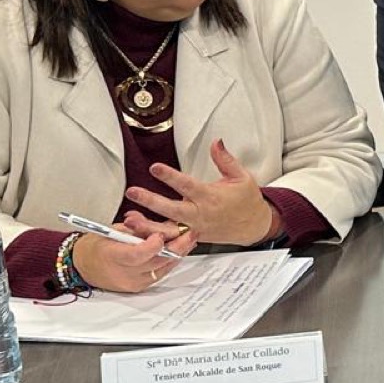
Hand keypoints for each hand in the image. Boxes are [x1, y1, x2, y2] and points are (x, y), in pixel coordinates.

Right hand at [71, 222, 197, 293]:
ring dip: (178, 252)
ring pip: (163, 268)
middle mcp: (125, 273)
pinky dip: (170, 261)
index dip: (153, 245)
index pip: (138, 254)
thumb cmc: (96, 246)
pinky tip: (178, 250)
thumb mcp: (113, 231)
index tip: (162, 234)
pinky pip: (160, 274)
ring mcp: (134, 282)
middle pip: (157, 261)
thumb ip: (137, 228)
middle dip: (177, 245)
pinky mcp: (140, 287)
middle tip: (190, 232)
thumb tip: (159, 223)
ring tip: (190, 238)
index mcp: (113, 256)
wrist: (83, 266)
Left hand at [123, 138, 280, 244]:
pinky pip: (170, 239)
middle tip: (134, 192)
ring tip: (129, 219)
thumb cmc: (247, 201)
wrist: (254, 226)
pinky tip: (138, 231)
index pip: (187, 185)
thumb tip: (216, 142)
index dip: (170, 176)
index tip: (155, 168)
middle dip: (151, 201)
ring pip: (168, 229)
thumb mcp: (242, 177)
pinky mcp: (192, 237)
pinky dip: (154, 237)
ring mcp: (195, 228)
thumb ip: (225, 160)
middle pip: (172, 208)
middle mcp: (201, 213)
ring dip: (147, 225)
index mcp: (211, 197)